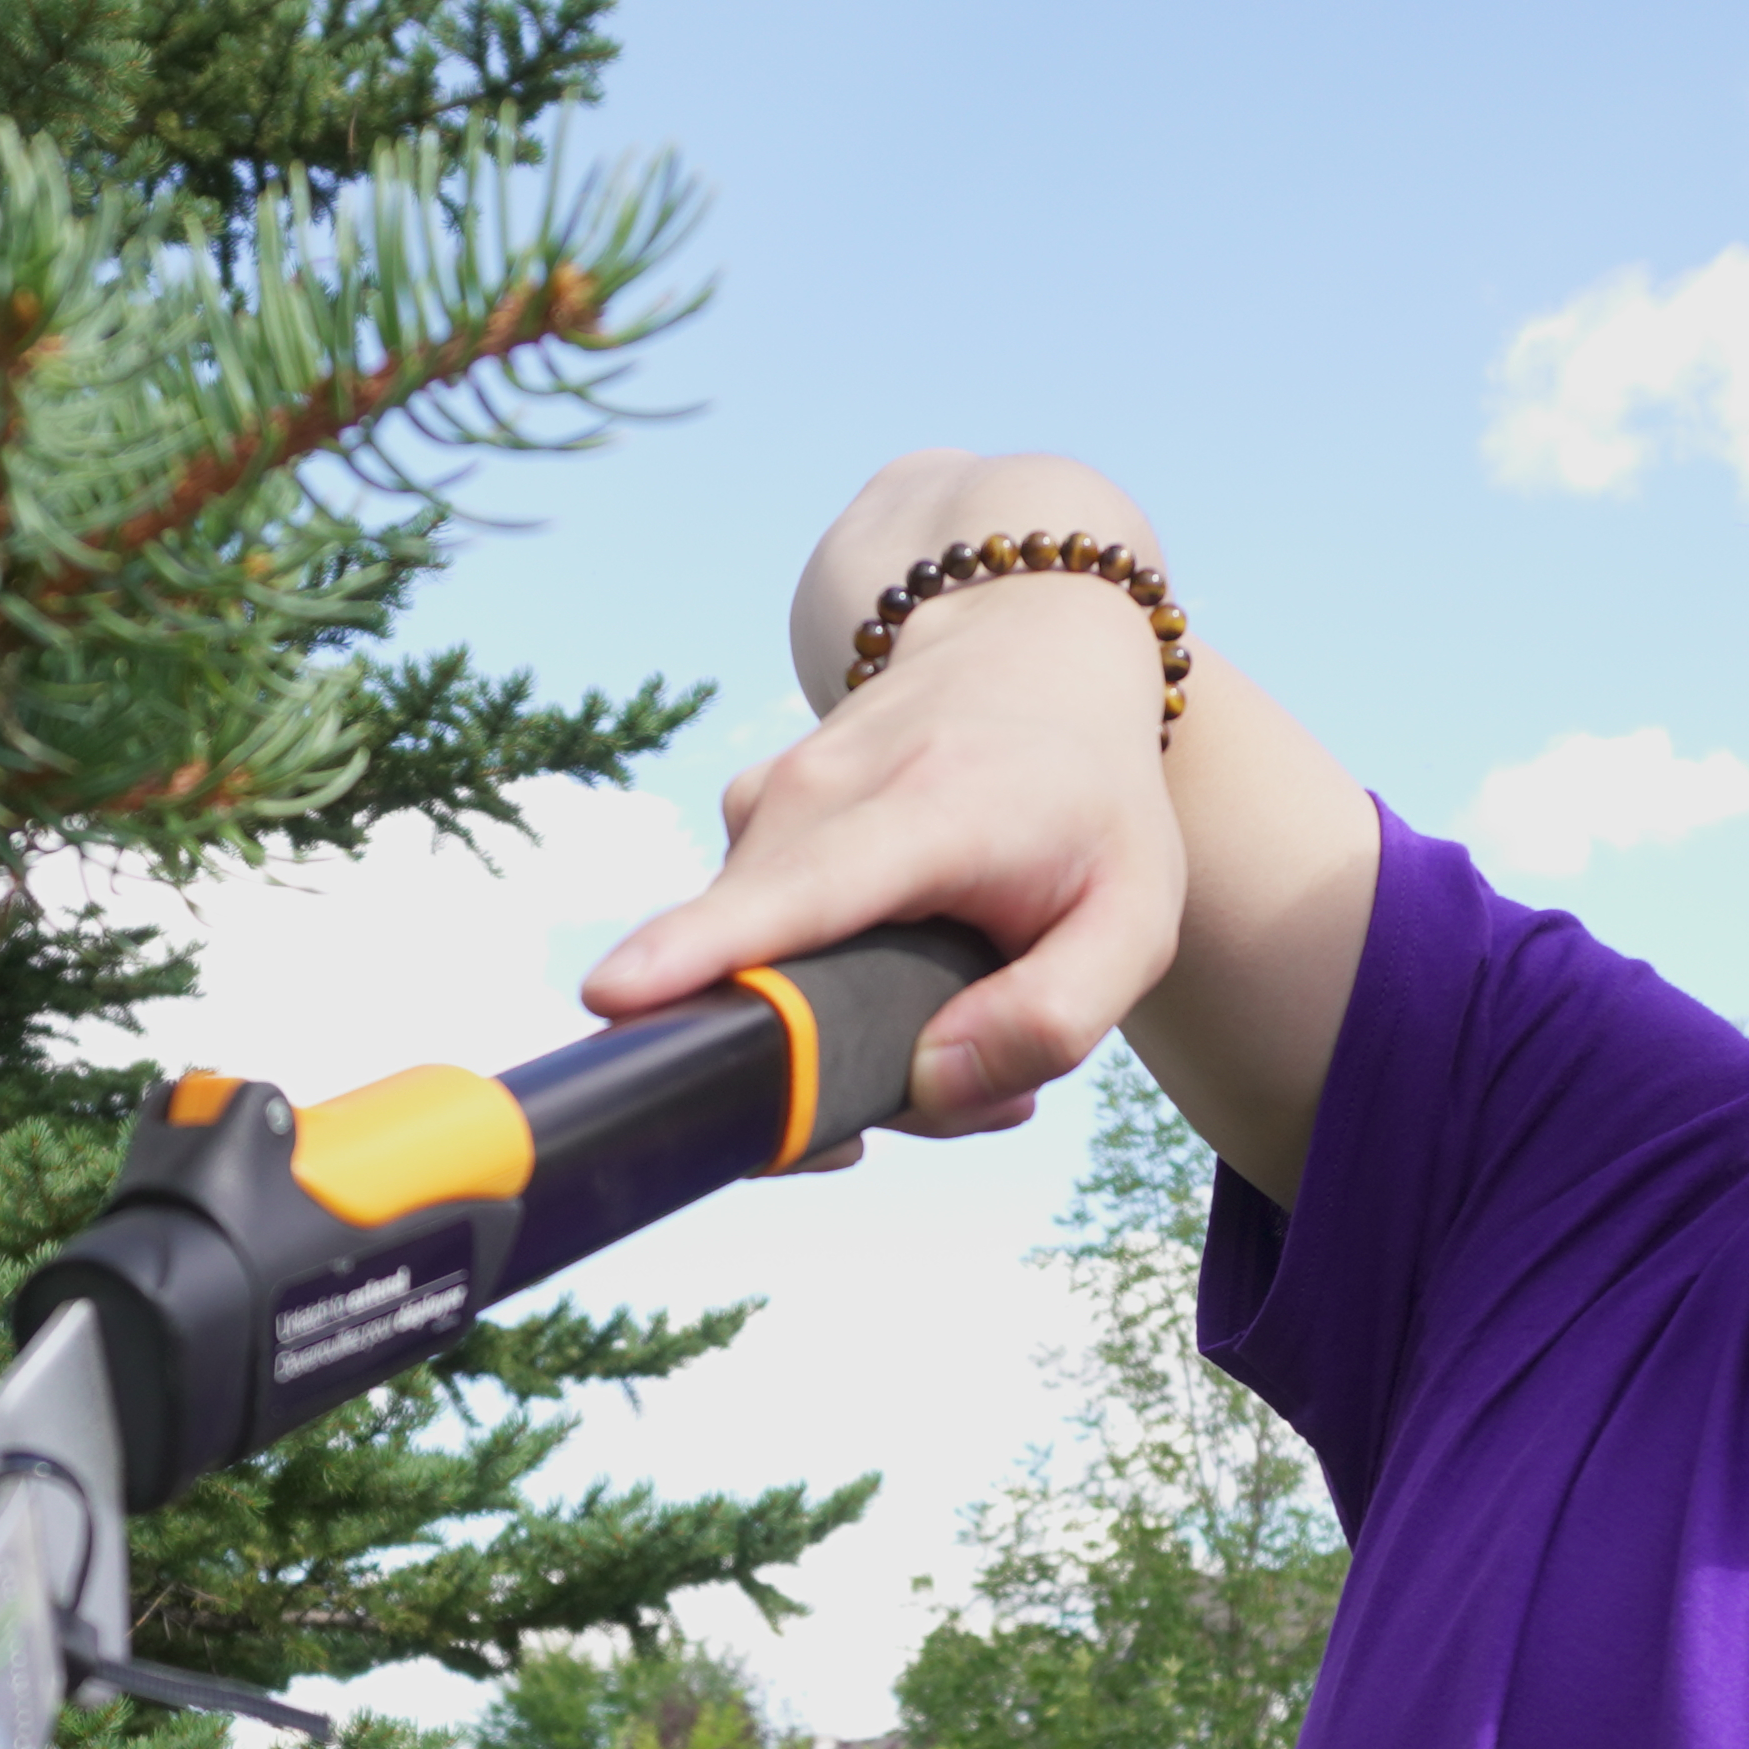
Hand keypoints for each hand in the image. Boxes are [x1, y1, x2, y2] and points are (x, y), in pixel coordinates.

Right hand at [586, 564, 1186, 1145]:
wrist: (1033, 650)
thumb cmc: (1092, 802)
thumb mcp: (1134, 921)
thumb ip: (1056, 1020)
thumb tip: (928, 1087)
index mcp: (923, 812)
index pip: (796, 895)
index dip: (703, 955)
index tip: (613, 997)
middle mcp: (819, 794)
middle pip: (757, 974)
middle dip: (829, 1078)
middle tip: (957, 1098)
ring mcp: (767, 801)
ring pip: (757, 971)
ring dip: (838, 1034)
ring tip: (956, 1014)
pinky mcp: (745, 819)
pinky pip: (754, 942)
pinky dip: (815, 986)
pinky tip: (900, 971)